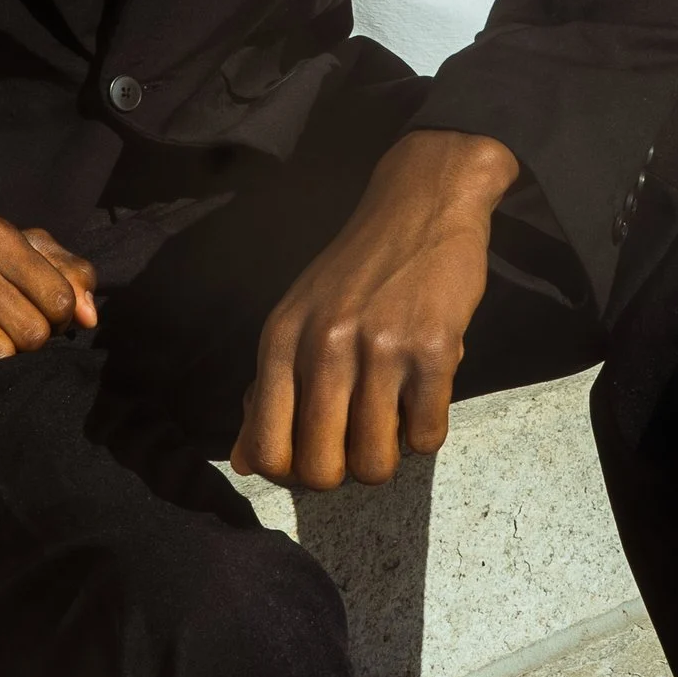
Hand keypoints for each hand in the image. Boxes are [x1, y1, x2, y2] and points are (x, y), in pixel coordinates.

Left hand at [232, 130, 518, 488]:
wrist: (422, 203)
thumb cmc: (357, 269)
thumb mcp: (298, 317)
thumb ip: (270, 389)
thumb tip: (244, 463)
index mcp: (281, 339)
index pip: (268, 449)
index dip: (292, 474)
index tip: (317, 455)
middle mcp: (324, 344)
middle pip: (321, 470)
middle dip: (343, 471)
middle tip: (359, 440)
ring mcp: (380, 348)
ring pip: (375, 464)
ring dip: (388, 456)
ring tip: (392, 418)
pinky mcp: (433, 349)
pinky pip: (427, 436)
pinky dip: (426, 430)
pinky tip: (423, 394)